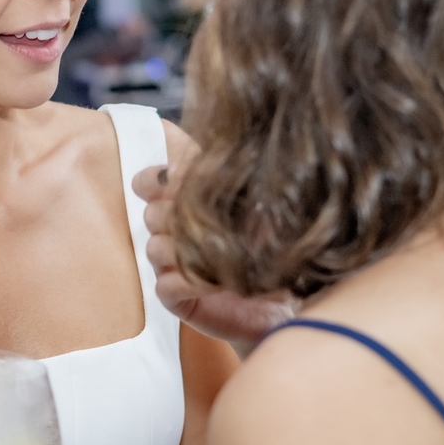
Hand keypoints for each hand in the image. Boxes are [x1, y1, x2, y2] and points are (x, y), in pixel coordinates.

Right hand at [132, 164, 295, 357]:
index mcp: (186, 203)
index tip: (174, 179)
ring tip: (219, 256)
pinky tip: (216, 283)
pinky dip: (188, 282)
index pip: (148, 183)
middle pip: (151, 214)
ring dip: (185, 251)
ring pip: (154, 249)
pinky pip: (164, 285)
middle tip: (212, 223)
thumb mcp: (259, 201)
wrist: (295, 301)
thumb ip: (223, 174)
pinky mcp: (176, 299)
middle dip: (177, 216)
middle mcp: (174, 233)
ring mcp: (172, 266)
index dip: (155, 180)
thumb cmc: (278, 248)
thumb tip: (186, 143)